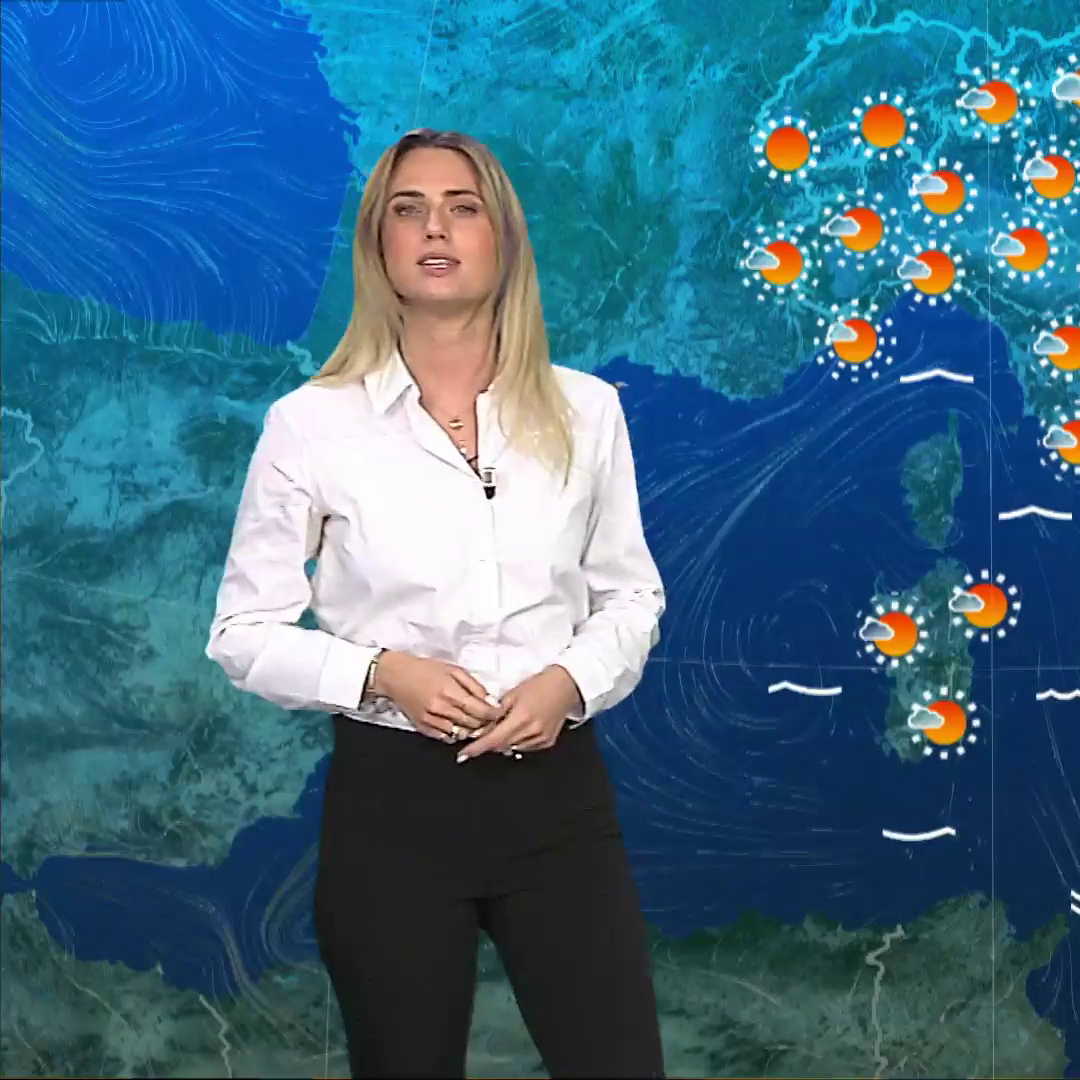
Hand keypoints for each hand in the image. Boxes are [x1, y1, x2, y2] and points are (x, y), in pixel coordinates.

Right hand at [375, 651, 506, 742]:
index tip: (499, 713)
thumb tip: (491, 701)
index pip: (478, 709)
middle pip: (471, 723)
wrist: (395, 675)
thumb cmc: (426, 668)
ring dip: (471, 730)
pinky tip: (459, 725)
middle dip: (484, 723)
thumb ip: (473, 685)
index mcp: (449, 690)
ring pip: (459, 733)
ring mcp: (430, 720)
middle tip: (492, 719)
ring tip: (477, 723)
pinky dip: (455, 733)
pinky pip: (445, 737)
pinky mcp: (422, 727)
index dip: (492, 714)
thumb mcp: (453, 669)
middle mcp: (439, 708)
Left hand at [455, 665, 582, 761]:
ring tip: (504, 726)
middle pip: (502, 746)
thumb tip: (482, 727)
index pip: (493, 739)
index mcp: (521, 717)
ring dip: (503, 741)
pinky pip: (525, 747)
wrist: (566, 685)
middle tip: (482, 733)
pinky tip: (518, 729)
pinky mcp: (548, 741)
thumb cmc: (538, 685)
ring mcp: (541, 738)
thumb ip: (497, 712)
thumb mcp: (513, 693)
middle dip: (489, 742)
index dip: (477, 748)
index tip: (463, 755)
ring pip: (513, 748)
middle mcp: (532, 731)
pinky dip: (517, 741)